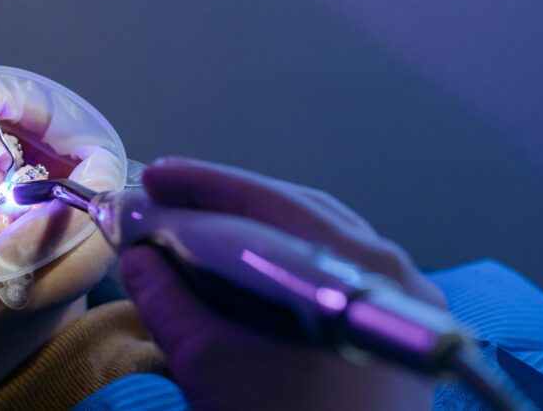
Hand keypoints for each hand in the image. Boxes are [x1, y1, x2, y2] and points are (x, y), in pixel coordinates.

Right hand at [119, 157, 444, 410]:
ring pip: (318, 240)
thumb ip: (170, 301)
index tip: (155, 177)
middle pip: (300, 213)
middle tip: (167, 195)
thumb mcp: (213, 366)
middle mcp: (395, 274)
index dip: (206, 185)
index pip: (272, 203)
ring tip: (197, 222)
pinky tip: (244, 264)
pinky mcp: (390, 334)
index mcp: (359, 270)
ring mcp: (402, 303)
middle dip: (227, 201)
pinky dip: (282, 263)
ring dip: (255, 228)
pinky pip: (333, 274)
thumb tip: (139, 258)